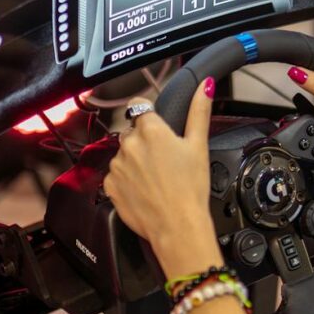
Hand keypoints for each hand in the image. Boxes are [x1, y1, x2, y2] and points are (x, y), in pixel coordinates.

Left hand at [103, 78, 221, 275]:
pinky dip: (126, 180)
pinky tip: (144, 190)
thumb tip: (203, 86)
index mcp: (151, 129)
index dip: (150, 115)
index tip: (158, 129)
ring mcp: (117, 165)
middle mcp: (129, 143)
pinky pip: (116, 175)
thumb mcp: (199, 146)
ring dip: (135, 161)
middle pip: (132, 132)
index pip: (140, 106)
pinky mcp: (110, 184)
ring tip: (155, 179)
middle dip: (144, 142)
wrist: (177, 227)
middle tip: (164, 162)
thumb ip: (198, 111)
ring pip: (124, 154)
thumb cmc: (191, 189)